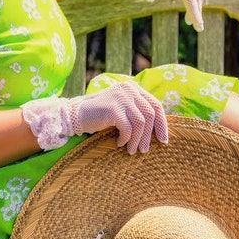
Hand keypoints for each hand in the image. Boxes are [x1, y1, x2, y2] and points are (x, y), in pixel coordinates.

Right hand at [22, 82, 167, 153]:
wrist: (75, 114)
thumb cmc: (99, 116)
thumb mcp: (121, 110)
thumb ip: (137, 112)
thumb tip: (158, 131)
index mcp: (133, 88)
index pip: (156, 106)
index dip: (162, 124)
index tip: (163, 140)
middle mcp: (129, 90)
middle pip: (151, 114)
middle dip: (150, 135)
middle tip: (145, 150)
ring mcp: (121, 97)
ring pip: (141, 123)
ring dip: (137, 140)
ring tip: (131, 150)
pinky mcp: (113, 108)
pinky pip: (128, 128)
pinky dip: (126, 139)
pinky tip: (119, 143)